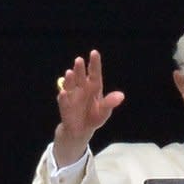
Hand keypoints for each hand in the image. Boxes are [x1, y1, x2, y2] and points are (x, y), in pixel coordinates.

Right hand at [53, 50, 124, 165]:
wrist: (82, 130)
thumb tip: (121, 96)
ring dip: (69, 79)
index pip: (94, 73)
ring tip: (70, 72)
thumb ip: (110, 103)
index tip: (94, 52)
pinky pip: (63, 100)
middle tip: (79, 60)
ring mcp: (72, 96)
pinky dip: (63, 96)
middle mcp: (81, 88)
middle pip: (81, 76)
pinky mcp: (65, 106)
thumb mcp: (105, 111)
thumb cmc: (94, 117)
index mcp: (93, 87)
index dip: (94, 63)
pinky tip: (63, 93)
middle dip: (80, 69)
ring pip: (70, 85)